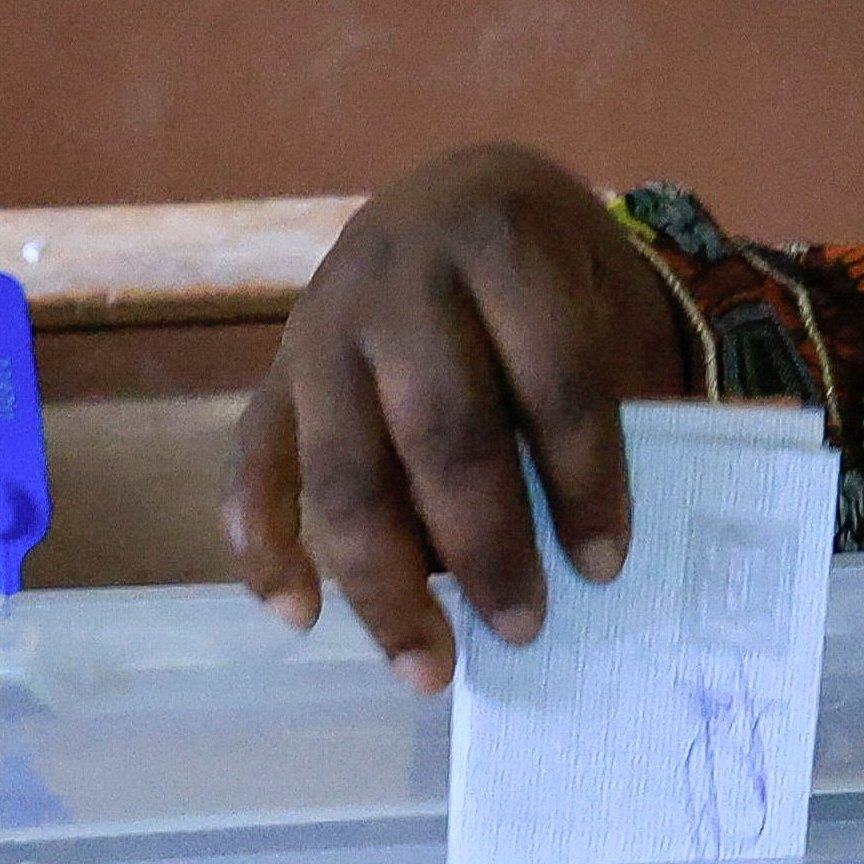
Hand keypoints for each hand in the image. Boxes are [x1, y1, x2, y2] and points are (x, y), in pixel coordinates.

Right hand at [223, 146, 695, 688]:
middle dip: (487, 544)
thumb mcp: (607, 299)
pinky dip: (263, 543)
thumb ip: (609, 398)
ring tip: (430, 668)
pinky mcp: (275, 369)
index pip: (553, 376)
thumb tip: (602, 559)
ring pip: (344, 467)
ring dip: (384, 581)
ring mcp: (322, 322)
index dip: (584, 478)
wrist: (461, 195)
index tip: (605, 567)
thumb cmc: (558, 276)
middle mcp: (400, 275)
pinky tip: (299, 616)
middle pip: (442, 430)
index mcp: (503, 240)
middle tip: (525, 630)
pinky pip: (253, 464)